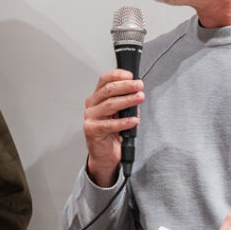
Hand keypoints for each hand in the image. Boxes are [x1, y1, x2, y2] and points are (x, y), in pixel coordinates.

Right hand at [83, 69, 143, 186]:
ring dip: (127, 100)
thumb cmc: (114, 133)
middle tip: (139, 86)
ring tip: (139, 98)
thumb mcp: (122, 113)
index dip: (117, 75)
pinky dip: (123, 122)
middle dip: (126, 86)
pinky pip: (109, 124)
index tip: (131, 75)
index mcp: (98, 97)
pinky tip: (133, 120)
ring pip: (109, 104)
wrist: (106, 154)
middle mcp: (92, 105)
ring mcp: (90, 116)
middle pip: (108, 90)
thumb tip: (137, 93)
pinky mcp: (91, 129)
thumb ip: (127, 103)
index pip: (104, 80)